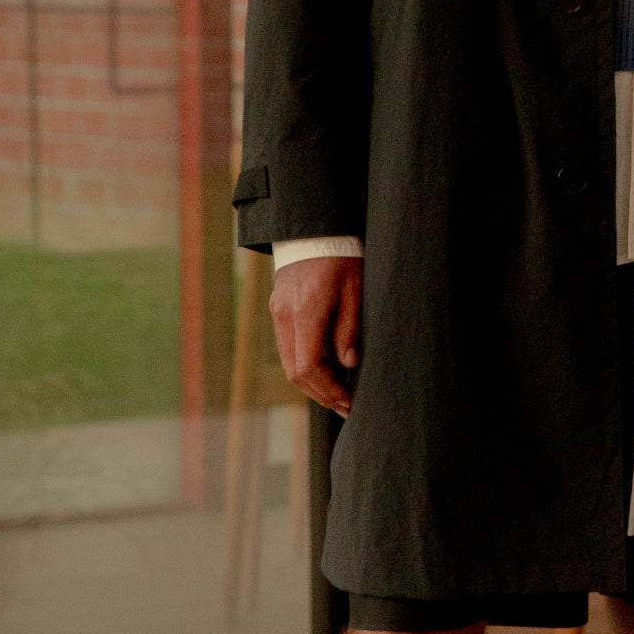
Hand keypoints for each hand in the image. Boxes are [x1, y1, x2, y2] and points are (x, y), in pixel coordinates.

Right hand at [270, 255, 363, 414]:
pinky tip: (328, 371)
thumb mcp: (356, 291)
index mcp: (305, 310)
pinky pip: (288, 347)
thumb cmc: (342, 256)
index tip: (348, 400)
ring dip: (312, 383)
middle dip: (320, 394)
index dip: (327, 390)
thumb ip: (349, 329)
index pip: (307, 366)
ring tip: (340, 394)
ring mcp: (277, 311)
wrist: (315, 227)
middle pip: (294, 371)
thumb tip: (348, 366)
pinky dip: (306, 365)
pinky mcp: (278, 309)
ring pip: (288, 362)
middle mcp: (284, 314)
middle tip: (346, 406)